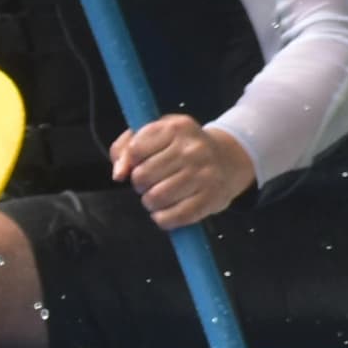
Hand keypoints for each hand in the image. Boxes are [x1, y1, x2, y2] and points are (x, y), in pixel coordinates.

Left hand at [111, 115, 256, 228]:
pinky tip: (167, 211)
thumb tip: (119, 174)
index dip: (130, 162)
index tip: (141, 163)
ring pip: (155, 198)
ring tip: (160, 195)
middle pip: (142, 176)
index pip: (135, 150)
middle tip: (152, 182)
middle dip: (140, 184)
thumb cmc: (181, 147)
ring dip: (150, 202)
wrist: (228, 159)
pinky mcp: (212, 198)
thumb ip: (126, 148)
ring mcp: (205, 174)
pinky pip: (175, 217)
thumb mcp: (154, 134)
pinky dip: (163, 219)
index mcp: (176, 128)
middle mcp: (193, 149)